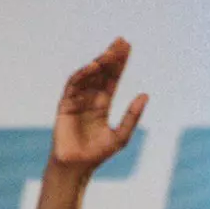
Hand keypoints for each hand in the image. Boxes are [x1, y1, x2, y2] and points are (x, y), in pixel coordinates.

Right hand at [50, 39, 146, 174]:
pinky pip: (73, 85)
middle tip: (121, 42)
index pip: (112, 79)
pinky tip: (92, 67)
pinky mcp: (65, 104)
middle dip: (111, 57)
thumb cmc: (98, 154)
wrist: (77, 166)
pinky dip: (82, 75)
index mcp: (102, 105)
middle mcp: (90, 99)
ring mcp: (76, 100)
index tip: (127, 48)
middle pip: (101, 73)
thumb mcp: (121, 135)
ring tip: (109, 53)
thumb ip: (132, 116)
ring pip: (88, 76)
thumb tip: (145, 95)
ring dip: (98, 63)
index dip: (119, 64)